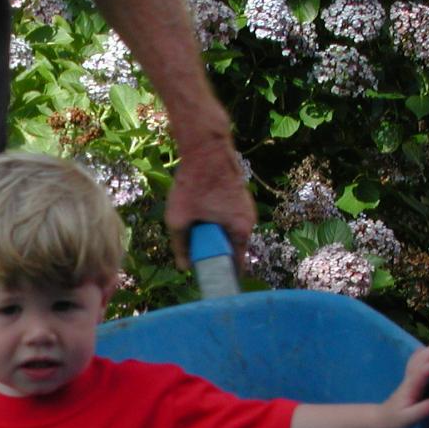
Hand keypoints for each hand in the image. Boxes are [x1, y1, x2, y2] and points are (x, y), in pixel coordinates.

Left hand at [164, 136, 255, 269]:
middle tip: (192, 250)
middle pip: (230, 246)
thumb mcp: (179, 219)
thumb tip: (184, 267)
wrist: (205, 147)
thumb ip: (181, 245)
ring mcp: (245, 207)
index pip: (236, 264)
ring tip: (192, 225)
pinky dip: (213, 219)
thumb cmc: (193, 182)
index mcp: (241, 230)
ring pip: (227, 230)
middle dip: (212, 251)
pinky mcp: (238, 197)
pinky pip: (226, 217)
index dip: (221, 274)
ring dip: (211, 233)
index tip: (209, 280)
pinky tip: (197, 211)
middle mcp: (249, 220)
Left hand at [380, 340, 428, 427]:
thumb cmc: (393, 421)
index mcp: (410, 388)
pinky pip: (418, 363)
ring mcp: (409, 379)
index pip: (421, 373)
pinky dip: (426, 355)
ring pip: (419, 358)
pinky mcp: (411, 381)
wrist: (379, 420)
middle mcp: (409, 380)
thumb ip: (422, 411)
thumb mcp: (407, 420)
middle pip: (421, 360)